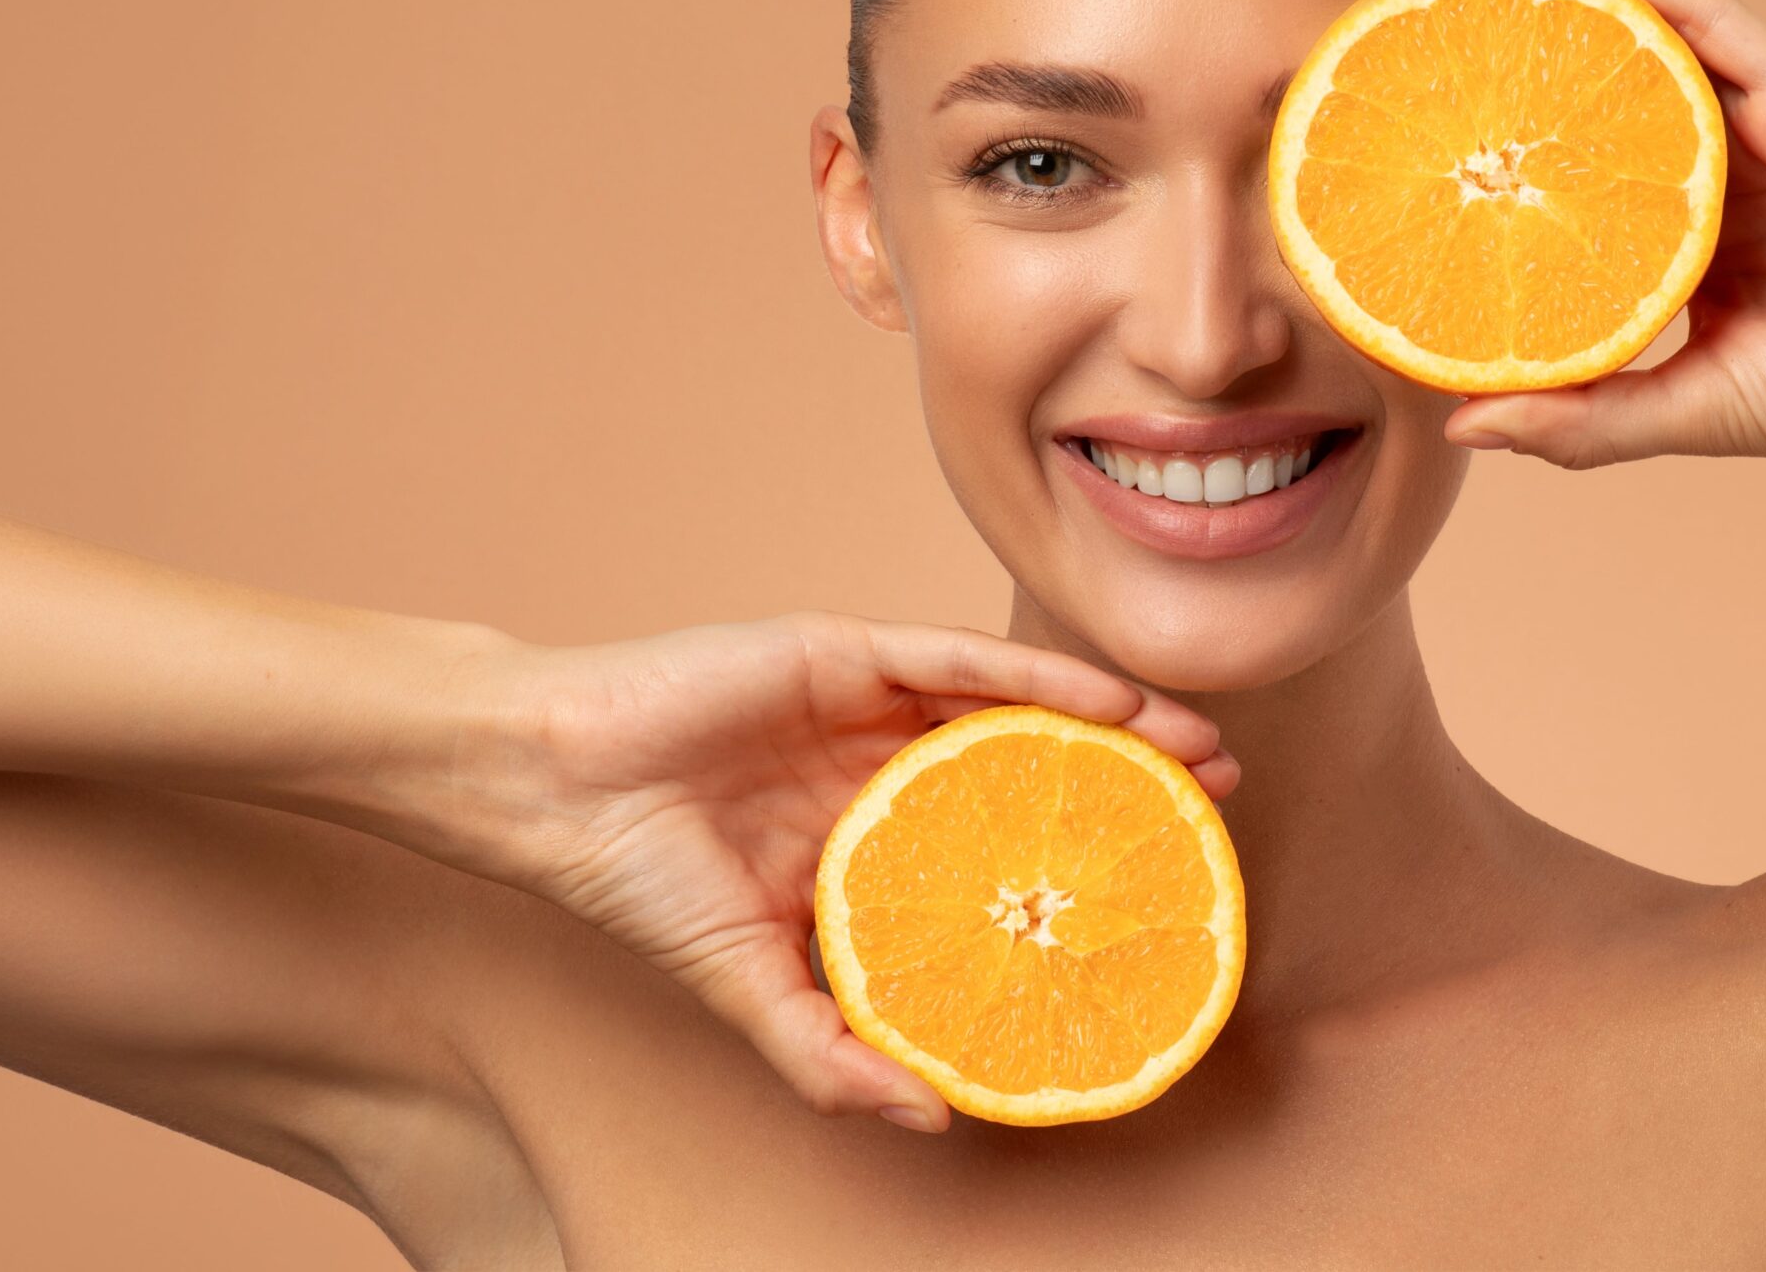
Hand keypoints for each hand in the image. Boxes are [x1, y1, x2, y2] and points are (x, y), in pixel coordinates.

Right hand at [440, 613, 1233, 1135]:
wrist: (548, 783)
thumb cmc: (636, 876)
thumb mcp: (746, 986)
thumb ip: (828, 1052)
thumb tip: (933, 1114)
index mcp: (869, 838)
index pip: (1000, 846)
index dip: (1078, 863)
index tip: (1163, 887)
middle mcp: (884, 765)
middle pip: (1032, 771)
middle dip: (1127, 788)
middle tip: (1217, 808)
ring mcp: (872, 705)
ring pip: (1020, 711)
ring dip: (1115, 728)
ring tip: (1202, 751)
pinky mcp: (851, 652)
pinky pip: (967, 664)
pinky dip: (1046, 682)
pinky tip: (1118, 706)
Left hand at [1422, 0, 1765, 490]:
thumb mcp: (1688, 412)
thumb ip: (1584, 419)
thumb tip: (1463, 429)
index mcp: (1681, 240)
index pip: (1567, 168)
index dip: (1491, 133)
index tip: (1408, 113)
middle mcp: (1708, 170)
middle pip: (1584, 82)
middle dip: (1498, 37)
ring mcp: (1752, 123)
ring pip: (1632, 30)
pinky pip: (1702, 14)